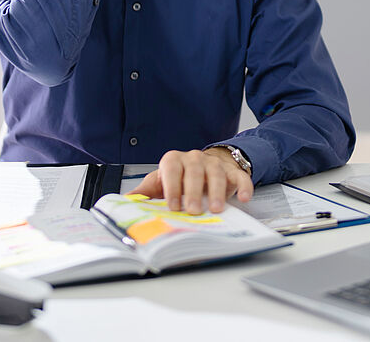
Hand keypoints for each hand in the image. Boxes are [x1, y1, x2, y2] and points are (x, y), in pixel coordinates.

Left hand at [126, 148, 253, 214]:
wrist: (204, 166)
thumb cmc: (179, 177)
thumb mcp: (159, 183)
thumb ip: (144, 192)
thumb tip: (126, 203)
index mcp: (173, 160)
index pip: (171, 170)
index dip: (172, 187)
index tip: (172, 206)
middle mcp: (194, 158)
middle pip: (194, 171)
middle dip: (193, 192)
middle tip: (193, 210)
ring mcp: (214, 164)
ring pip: (216, 173)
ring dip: (217, 191)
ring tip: (216, 209)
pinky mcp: (232, 171)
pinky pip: (240, 176)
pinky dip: (243, 187)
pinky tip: (244, 198)